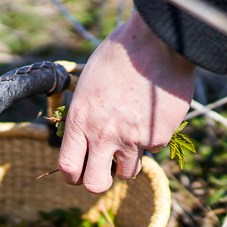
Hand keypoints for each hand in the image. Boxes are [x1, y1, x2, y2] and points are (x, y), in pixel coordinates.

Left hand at [58, 12, 195, 192]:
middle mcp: (103, 135)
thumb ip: (85, 115)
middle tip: (105, 169)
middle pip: (96, 185)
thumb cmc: (119, 55)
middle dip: (100, 181)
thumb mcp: (88, 83)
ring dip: (129, 160)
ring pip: (129, 172)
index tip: (79, 174)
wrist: (157, 42)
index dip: (73, 176)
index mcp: (80, 120)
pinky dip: (152, 137)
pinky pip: (153, 149)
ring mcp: (132, 139)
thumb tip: (85, 136)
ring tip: (132, 134)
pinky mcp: (158, 137)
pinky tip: (153, 113)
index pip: (68, 168)